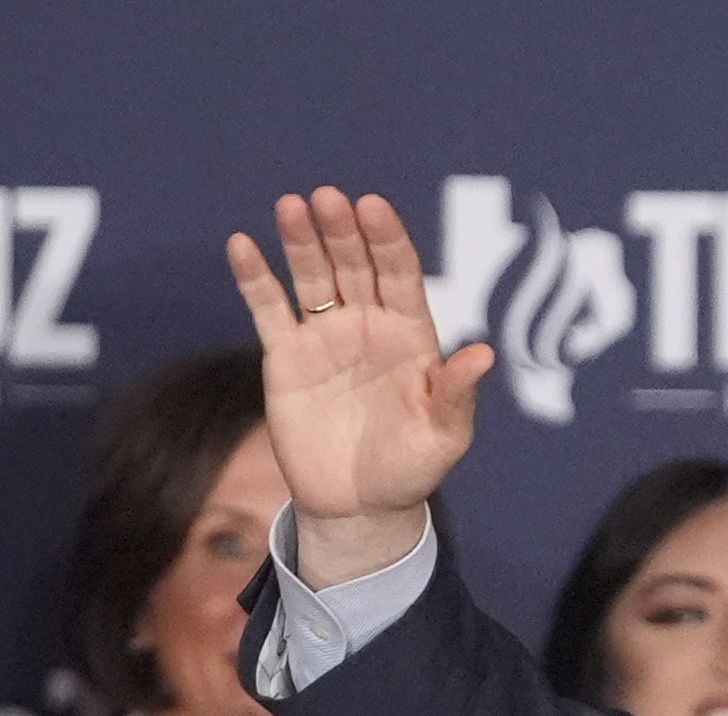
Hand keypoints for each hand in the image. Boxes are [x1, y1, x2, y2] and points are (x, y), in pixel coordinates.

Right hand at [226, 186, 493, 584]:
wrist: (360, 506)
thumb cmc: (412, 469)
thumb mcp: (444, 437)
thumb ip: (458, 393)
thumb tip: (485, 353)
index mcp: (411, 335)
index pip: (401, 274)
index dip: (388, 240)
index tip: (374, 207)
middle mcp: (368, 325)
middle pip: (355, 265)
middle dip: (343, 232)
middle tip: (329, 198)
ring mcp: (325, 337)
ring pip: (312, 277)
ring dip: (301, 241)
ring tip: (292, 205)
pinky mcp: (286, 356)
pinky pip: (268, 309)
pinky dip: (255, 278)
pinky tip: (242, 245)